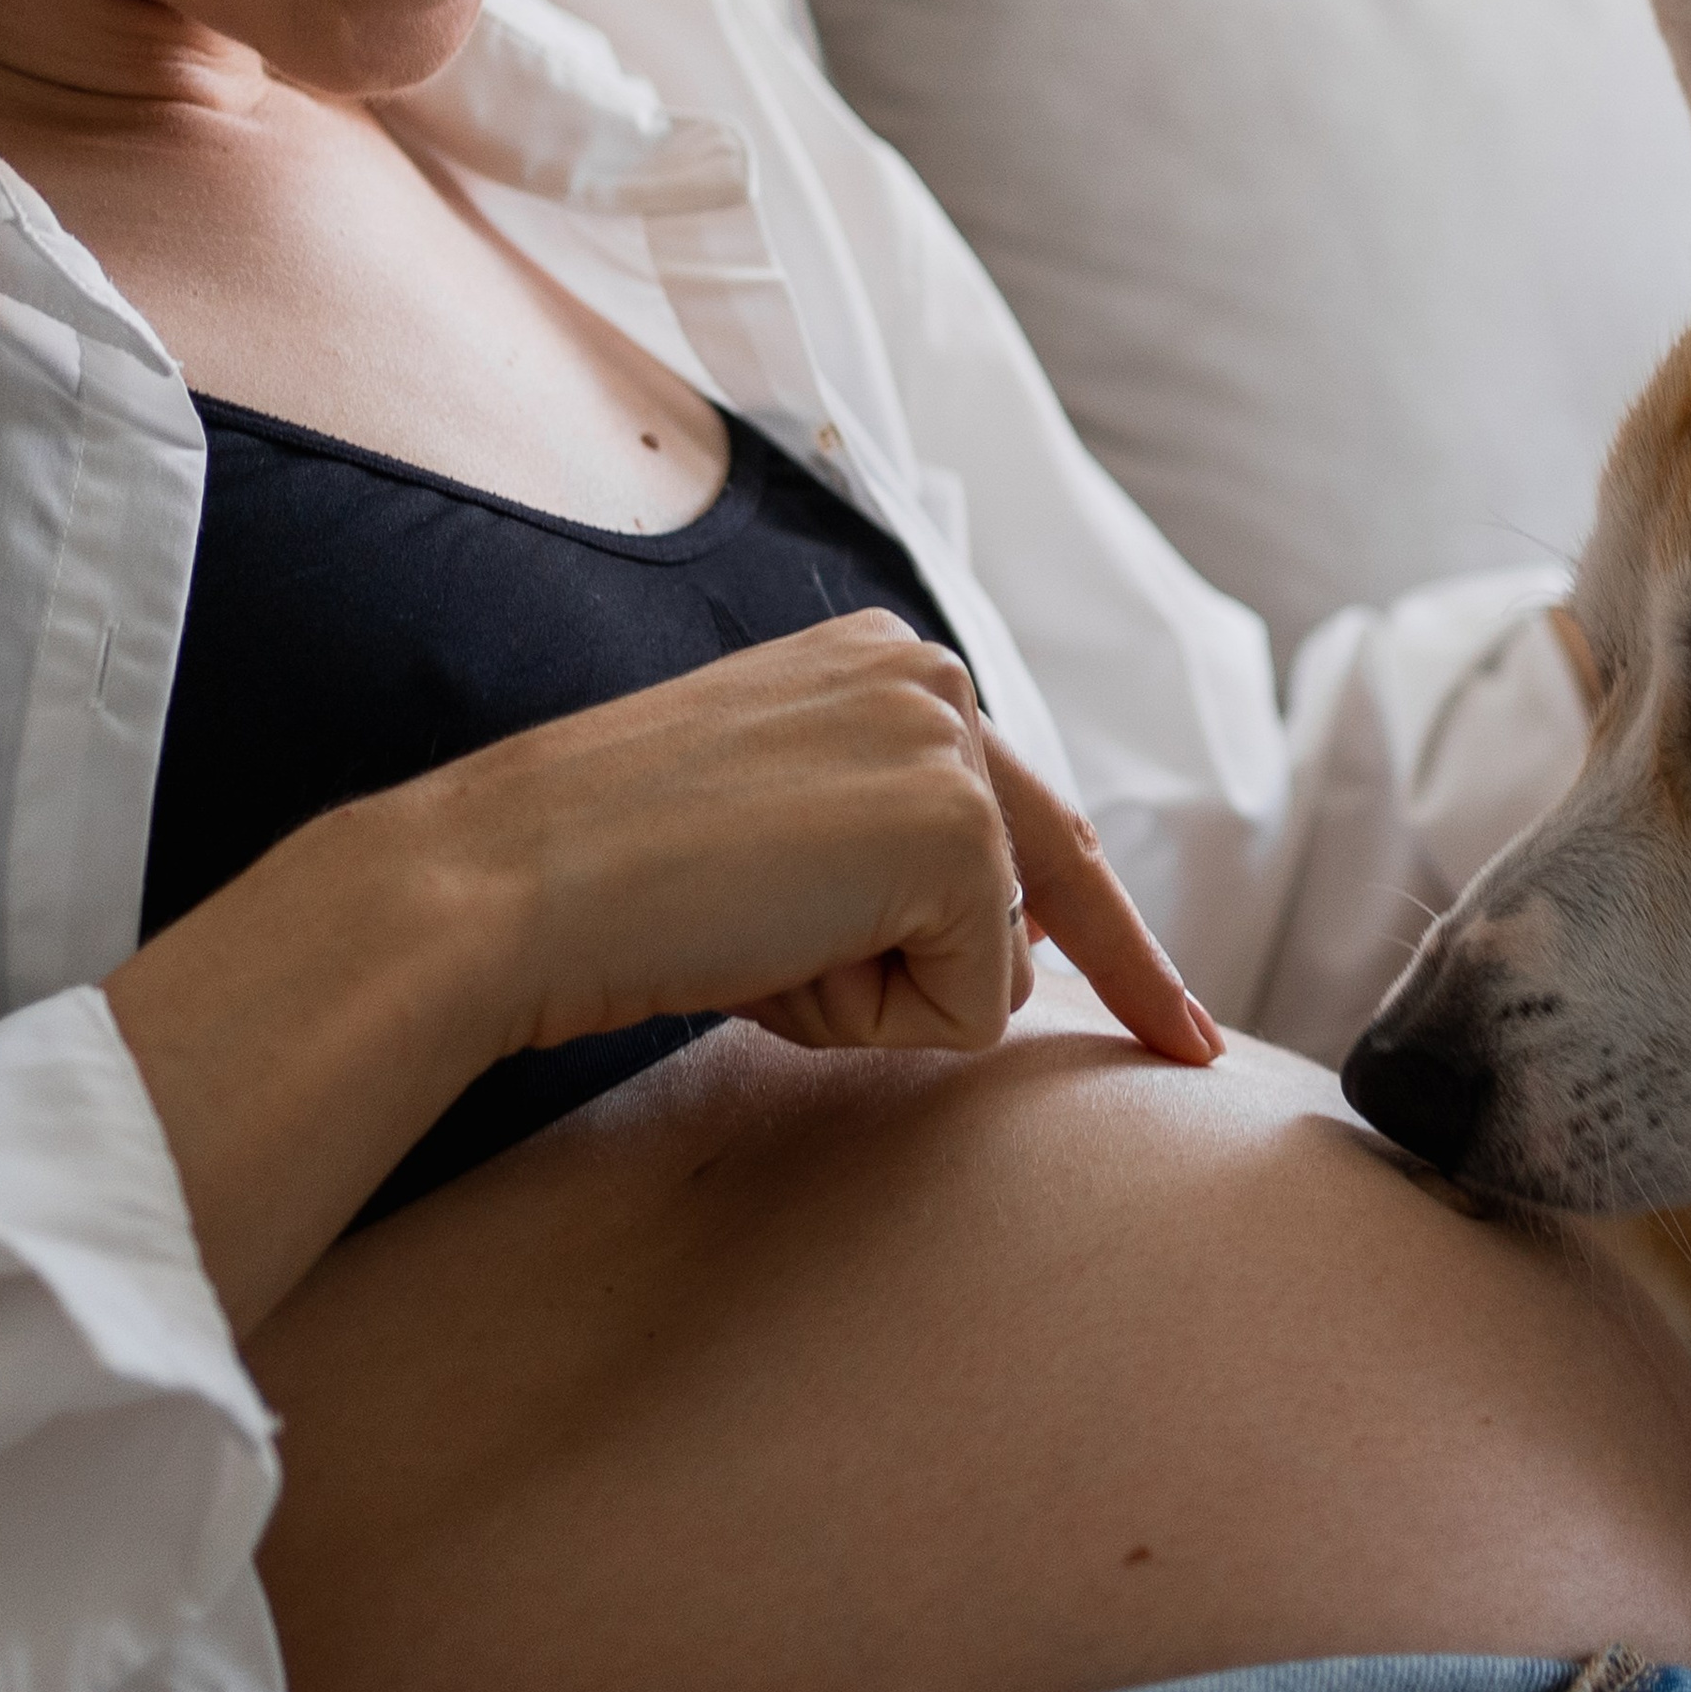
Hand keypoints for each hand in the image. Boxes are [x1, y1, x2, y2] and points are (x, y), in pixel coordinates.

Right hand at [107, 615, 1216, 1339]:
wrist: (511, 883)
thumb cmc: (608, 882)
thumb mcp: (774, 841)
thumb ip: (887, 860)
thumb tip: (1016, 952)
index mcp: (886, 664)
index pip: (1028, 813)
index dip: (1107, 936)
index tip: (1179, 1027)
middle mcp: (934, 678)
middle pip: (1046, 880)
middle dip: (1054, 978)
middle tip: (1017, 1023)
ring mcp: (950, 745)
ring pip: (993, 957)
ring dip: (874, 993)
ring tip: (749, 941)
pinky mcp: (954, 831)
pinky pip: (974, 1003)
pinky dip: (871, 1016)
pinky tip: (769, 953)